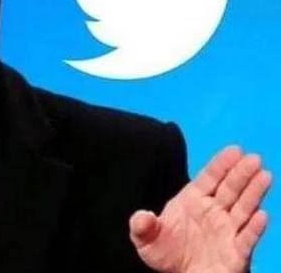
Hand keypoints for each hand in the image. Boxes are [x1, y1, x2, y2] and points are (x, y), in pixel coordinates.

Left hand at [129, 146, 270, 272]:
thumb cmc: (166, 254)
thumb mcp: (147, 239)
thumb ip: (143, 226)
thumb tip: (140, 217)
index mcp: (192, 201)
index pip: (209, 178)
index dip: (221, 164)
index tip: (234, 150)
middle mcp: (213, 212)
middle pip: (230, 189)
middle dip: (241, 173)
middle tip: (254, 158)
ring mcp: (227, 230)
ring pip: (243, 208)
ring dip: (254, 193)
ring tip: (264, 176)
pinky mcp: (236, 252)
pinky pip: (247, 238)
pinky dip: (254, 228)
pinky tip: (261, 215)